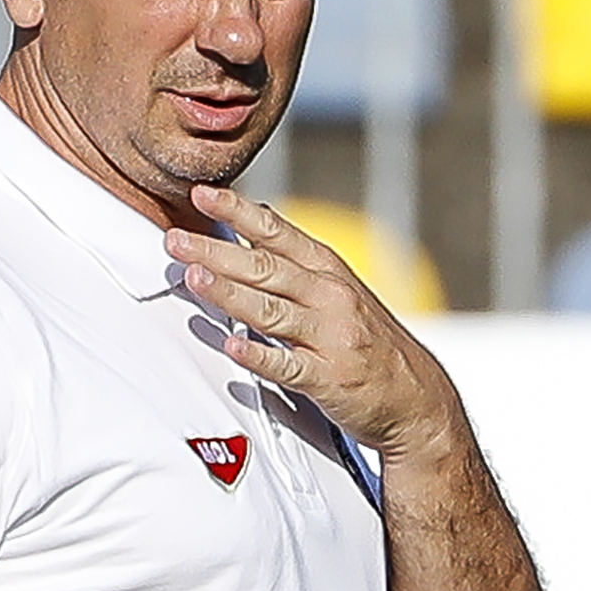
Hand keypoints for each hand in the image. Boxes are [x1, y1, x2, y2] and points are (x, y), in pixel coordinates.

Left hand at [169, 186, 468, 466]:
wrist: (415, 397)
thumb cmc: (366, 340)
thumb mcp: (338, 291)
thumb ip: (294, 264)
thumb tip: (249, 226)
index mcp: (327, 270)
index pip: (276, 232)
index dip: (237, 211)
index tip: (201, 193)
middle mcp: (329, 297)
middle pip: (264, 268)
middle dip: (216, 251)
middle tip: (174, 239)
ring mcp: (330, 338)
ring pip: (271, 311)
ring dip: (230, 294)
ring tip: (193, 279)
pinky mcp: (329, 379)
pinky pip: (288, 367)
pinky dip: (259, 356)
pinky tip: (231, 347)